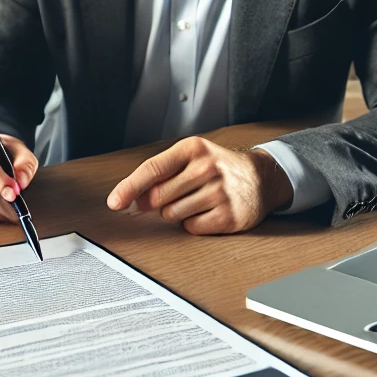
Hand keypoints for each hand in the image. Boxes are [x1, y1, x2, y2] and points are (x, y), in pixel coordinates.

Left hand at [106, 136, 292, 234]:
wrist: (262, 178)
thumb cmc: (218, 167)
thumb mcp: (192, 157)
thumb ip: (162, 172)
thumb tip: (132, 198)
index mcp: (192, 149)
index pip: (152, 169)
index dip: (129, 187)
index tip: (114, 203)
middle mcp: (206, 168)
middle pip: (158, 197)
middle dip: (156, 202)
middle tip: (172, 195)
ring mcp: (219, 192)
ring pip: (172, 214)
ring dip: (176, 212)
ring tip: (196, 199)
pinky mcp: (229, 216)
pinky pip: (191, 228)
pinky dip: (193, 223)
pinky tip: (207, 211)